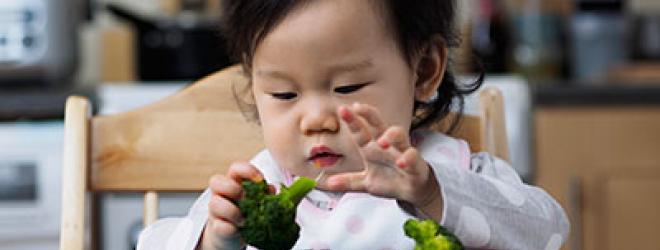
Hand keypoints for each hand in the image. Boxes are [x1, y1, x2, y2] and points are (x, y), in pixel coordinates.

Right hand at [199, 162, 269, 249]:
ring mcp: (216, 211)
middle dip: (234, 189)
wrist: (234, 235)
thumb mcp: (259, 201)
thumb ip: (265, 194)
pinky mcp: (216, 228)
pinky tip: (239, 231)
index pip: (235, 168)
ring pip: (214, 204)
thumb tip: (270, 189)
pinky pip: (219, 226)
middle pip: (216, 181)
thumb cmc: (248, 213)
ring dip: (232, 212)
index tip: (260, 180)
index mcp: (234, 183)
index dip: (247, 170)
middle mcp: (221, 194)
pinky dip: (231, 229)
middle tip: (246, 200)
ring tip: (245, 220)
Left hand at [323, 103, 440, 210]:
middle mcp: (386, 146)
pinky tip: (401, 162)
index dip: (352, 120)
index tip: (342, 109)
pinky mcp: (415, 163)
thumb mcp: (365, 183)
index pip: (360, 131)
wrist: (412, 190)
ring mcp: (401, 152)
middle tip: (358, 107)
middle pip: (378, 124)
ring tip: (382, 142)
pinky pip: (413, 157)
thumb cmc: (389, 180)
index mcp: (372, 148)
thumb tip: (328, 183)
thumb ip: (348, 181)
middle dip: (369, 114)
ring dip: (391, 135)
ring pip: (399, 135)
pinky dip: (408, 158)